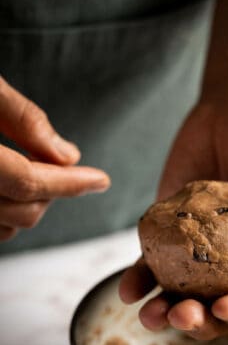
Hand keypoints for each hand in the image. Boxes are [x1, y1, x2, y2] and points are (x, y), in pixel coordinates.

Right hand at [0, 76, 109, 240]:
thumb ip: (22, 119)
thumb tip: (68, 154)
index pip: (28, 181)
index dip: (71, 182)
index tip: (101, 180)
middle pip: (24, 209)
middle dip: (55, 190)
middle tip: (62, 164)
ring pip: (8, 225)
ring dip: (32, 203)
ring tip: (34, 171)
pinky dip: (9, 213)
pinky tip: (11, 187)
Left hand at [119, 93, 227, 339]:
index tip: (224, 309)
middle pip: (217, 308)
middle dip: (199, 321)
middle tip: (181, 316)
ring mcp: (198, 251)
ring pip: (182, 294)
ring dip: (165, 311)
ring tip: (151, 315)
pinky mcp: (170, 233)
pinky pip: (153, 263)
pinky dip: (140, 279)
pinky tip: (129, 290)